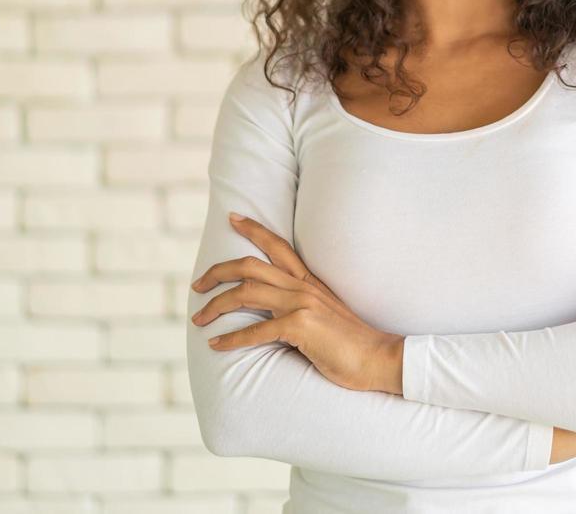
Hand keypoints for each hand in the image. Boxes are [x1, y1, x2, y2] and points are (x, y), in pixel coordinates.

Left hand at [190, 212, 402, 393]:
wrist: (378, 358)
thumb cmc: (351, 343)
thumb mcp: (325, 314)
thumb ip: (301, 306)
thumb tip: (273, 313)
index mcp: (310, 281)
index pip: (278, 246)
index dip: (253, 229)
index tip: (233, 218)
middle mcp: (303, 286)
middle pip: (250, 266)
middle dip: (218, 271)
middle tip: (197, 284)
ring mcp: (302, 304)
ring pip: (246, 292)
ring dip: (216, 305)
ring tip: (199, 318)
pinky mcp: (301, 327)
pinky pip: (256, 330)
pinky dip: (232, 337)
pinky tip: (217, 344)